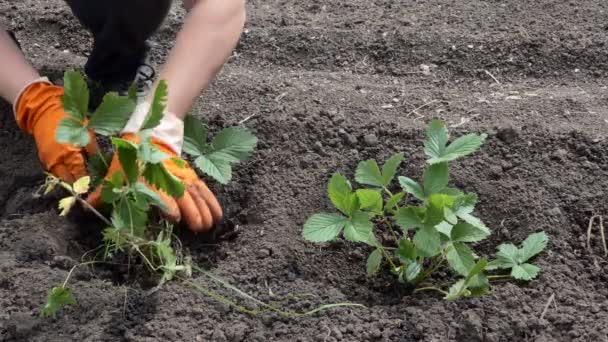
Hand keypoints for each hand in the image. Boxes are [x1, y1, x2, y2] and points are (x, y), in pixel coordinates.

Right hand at [14, 79, 96, 182]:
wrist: (45, 111)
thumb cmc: (69, 119)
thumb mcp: (87, 132)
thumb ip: (92, 150)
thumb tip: (98, 162)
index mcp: (70, 153)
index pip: (80, 174)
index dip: (87, 181)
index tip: (95, 185)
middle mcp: (57, 160)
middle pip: (69, 180)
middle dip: (78, 183)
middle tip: (88, 184)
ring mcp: (48, 160)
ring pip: (60, 177)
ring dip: (70, 179)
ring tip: (80, 179)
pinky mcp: (43, 158)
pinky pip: (54, 171)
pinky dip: (62, 173)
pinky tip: (71, 171)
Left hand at [87, 133, 222, 231]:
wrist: (150, 134)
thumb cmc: (131, 158)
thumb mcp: (116, 173)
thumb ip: (102, 192)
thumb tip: (83, 205)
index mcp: (150, 181)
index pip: (162, 194)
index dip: (169, 207)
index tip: (175, 219)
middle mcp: (169, 180)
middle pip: (185, 197)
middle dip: (193, 213)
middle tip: (199, 228)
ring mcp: (182, 177)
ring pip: (198, 194)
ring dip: (206, 210)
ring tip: (211, 225)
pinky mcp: (191, 175)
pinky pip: (204, 189)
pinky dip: (212, 201)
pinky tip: (218, 214)